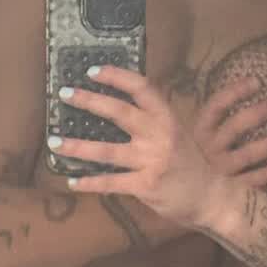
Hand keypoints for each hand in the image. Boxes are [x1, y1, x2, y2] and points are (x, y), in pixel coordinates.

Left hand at [49, 68, 266, 227]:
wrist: (213, 197)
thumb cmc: (191, 163)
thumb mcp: (177, 133)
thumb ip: (153, 121)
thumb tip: (121, 105)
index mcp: (168, 118)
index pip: (142, 88)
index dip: (117, 77)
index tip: (94, 70)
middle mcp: (160, 136)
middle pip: (119, 113)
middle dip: (90, 101)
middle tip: (65, 94)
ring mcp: (152, 161)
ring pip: (107, 151)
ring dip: (77, 146)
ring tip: (54, 142)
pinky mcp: (146, 185)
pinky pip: (111, 182)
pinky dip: (90, 182)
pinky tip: (72, 181)